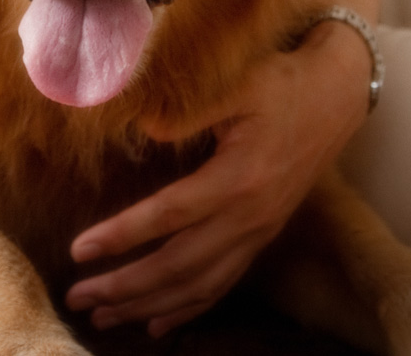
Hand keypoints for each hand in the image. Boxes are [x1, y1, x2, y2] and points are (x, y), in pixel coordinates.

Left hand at [64, 22, 370, 336]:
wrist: (334, 98)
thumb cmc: (278, 85)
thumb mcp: (236, 85)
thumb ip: (189, 111)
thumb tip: (142, 129)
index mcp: (238, 179)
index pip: (169, 216)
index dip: (122, 235)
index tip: (78, 251)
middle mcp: (249, 217)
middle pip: (178, 265)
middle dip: (124, 287)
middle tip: (76, 298)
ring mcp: (258, 232)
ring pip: (198, 285)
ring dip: (148, 306)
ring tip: (102, 317)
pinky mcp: (262, 237)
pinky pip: (222, 284)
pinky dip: (187, 309)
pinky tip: (156, 325)